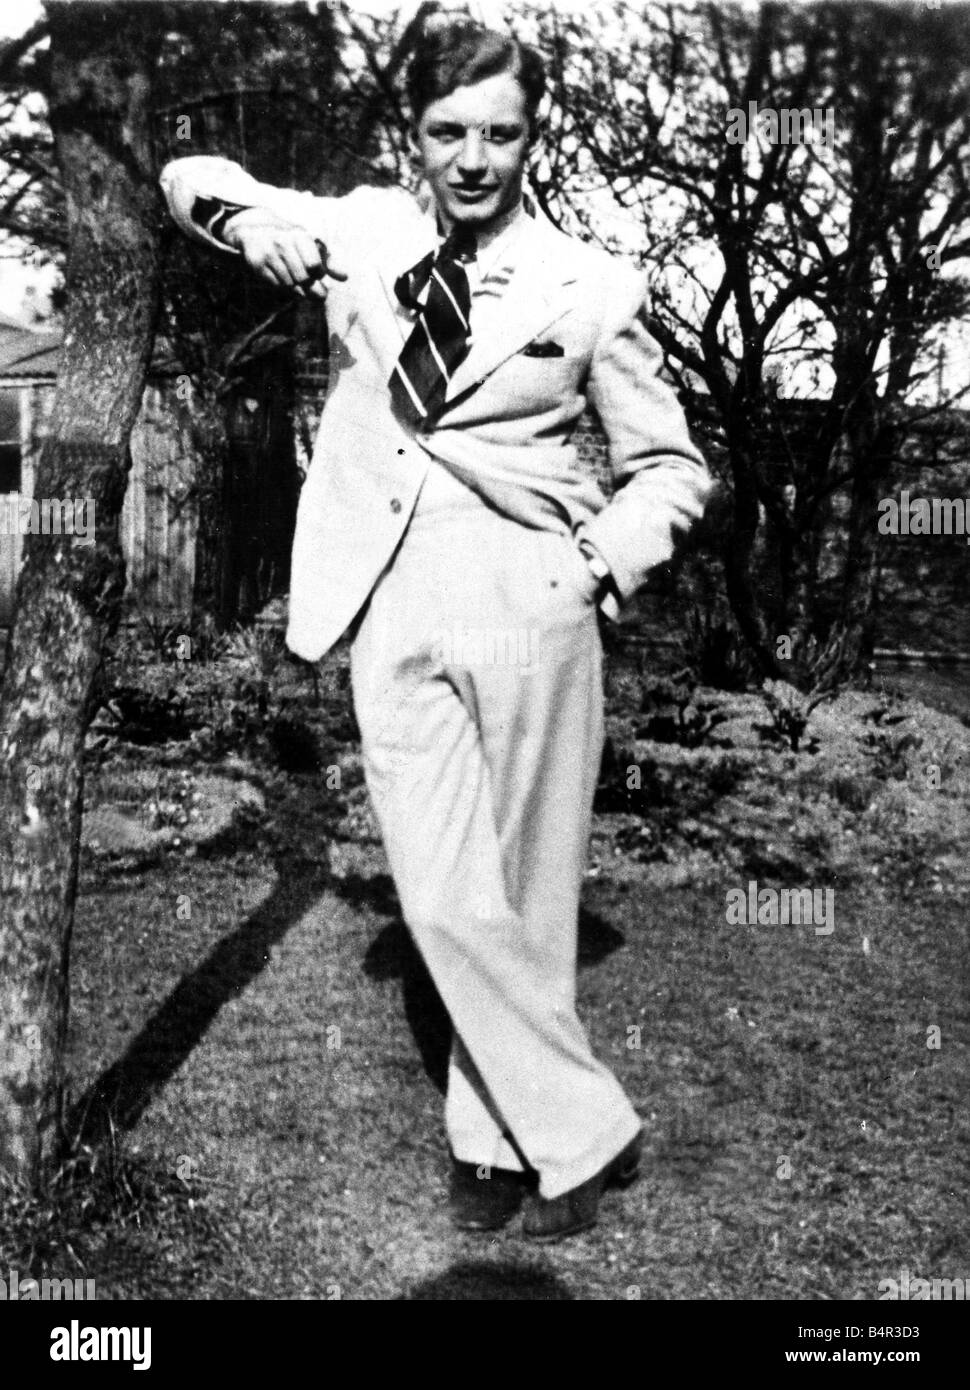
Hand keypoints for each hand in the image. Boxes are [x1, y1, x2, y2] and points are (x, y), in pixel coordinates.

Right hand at [222, 209, 347, 299]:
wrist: (255, 230)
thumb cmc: (291, 240)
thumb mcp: (310, 245)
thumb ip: (328, 261)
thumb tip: (344, 277)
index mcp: (300, 236)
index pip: (314, 266)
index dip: (318, 274)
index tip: (316, 272)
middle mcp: (283, 242)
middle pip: (303, 279)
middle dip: (310, 288)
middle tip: (311, 288)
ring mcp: (268, 253)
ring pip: (290, 286)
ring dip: (297, 288)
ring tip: (295, 278)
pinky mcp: (256, 264)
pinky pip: (276, 286)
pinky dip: (283, 286)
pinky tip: (282, 276)